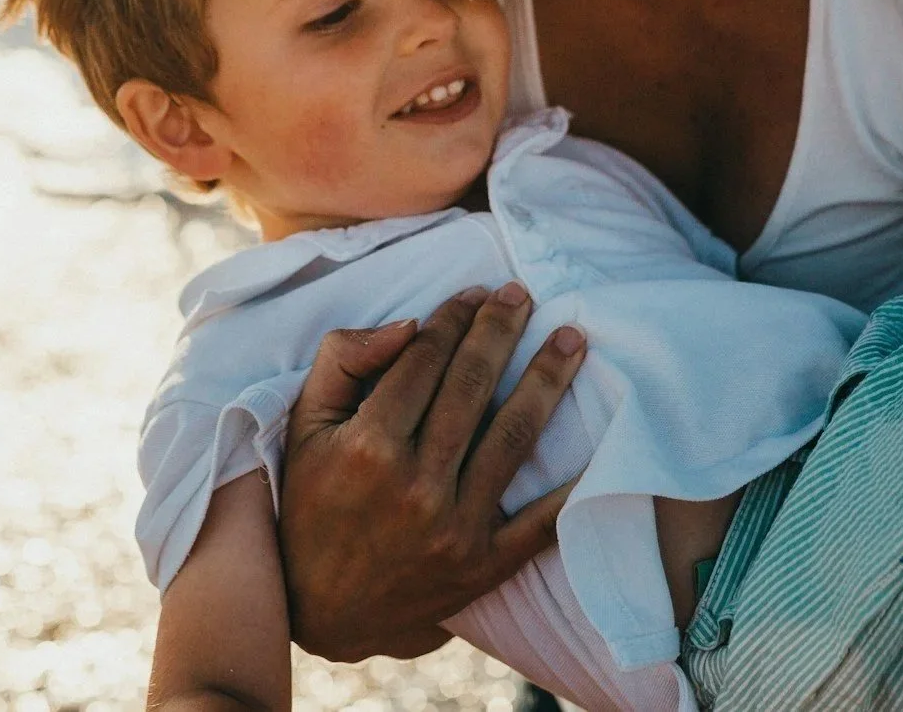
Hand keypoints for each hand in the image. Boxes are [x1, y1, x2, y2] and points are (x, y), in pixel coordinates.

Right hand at [277, 284, 585, 661]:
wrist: (319, 609)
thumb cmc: (308, 504)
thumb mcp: (303, 426)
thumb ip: (343, 362)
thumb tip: (407, 325)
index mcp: (368, 446)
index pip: (424, 361)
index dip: (452, 319)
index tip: (474, 292)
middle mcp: (415, 485)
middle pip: (472, 387)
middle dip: (501, 331)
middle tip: (523, 294)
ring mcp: (454, 528)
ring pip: (512, 438)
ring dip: (547, 381)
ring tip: (572, 340)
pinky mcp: (483, 565)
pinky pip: (540, 522)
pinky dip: (573, 485)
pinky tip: (598, 442)